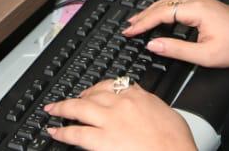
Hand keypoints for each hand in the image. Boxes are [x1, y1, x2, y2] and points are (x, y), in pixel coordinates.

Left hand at [44, 79, 195, 150]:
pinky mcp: (101, 140)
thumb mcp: (167, 113)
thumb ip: (151, 105)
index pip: (115, 84)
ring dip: (63, 108)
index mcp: (139, 96)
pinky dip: (62, 132)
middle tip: (70, 98)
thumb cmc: (176, 142)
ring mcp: (109, 121)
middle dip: (80, 95)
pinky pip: (76, 133)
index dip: (100, 88)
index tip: (95, 90)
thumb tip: (146, 106)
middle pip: (94, 93)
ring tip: (52, 109)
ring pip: (79, 108)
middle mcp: (121, 104)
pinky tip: (54, 132)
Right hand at [122, 0, 228, 67]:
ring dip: (152, 12)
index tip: (129, 31)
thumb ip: (176, 50)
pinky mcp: (203, 3)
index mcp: (197, 9)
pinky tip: (157, 18)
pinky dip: (163, 11)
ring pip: (169, 2)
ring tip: (137, 22)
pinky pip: (177, 3)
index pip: (161, 13)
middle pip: (162, 4)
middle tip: (127, 26)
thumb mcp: (204, 55)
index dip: (143, 23)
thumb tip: (153, 45)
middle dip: (143, 15)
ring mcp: (201, 0)